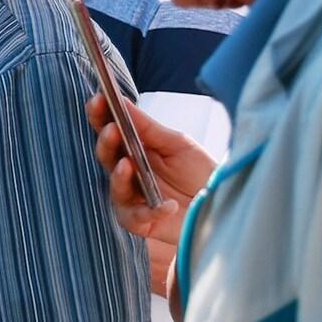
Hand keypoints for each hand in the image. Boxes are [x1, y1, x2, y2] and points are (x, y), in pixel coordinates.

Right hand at [87, 94, 214, 247]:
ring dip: (119, 176)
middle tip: (112, 129)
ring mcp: (132, 198)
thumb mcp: (177, 144)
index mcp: (132, 149)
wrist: (223, 203)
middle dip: (106, 142)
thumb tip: (121, 101)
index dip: (100, 115)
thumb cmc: (199, 172)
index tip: (98, 98)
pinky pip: (137, 218)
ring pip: (115, 188)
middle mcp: (127, 173)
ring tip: (128, 164)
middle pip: (106, 157)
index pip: (109, 130)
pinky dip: (151, 211)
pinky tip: (168, 205)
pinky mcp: (142, 223)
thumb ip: (148, 128)